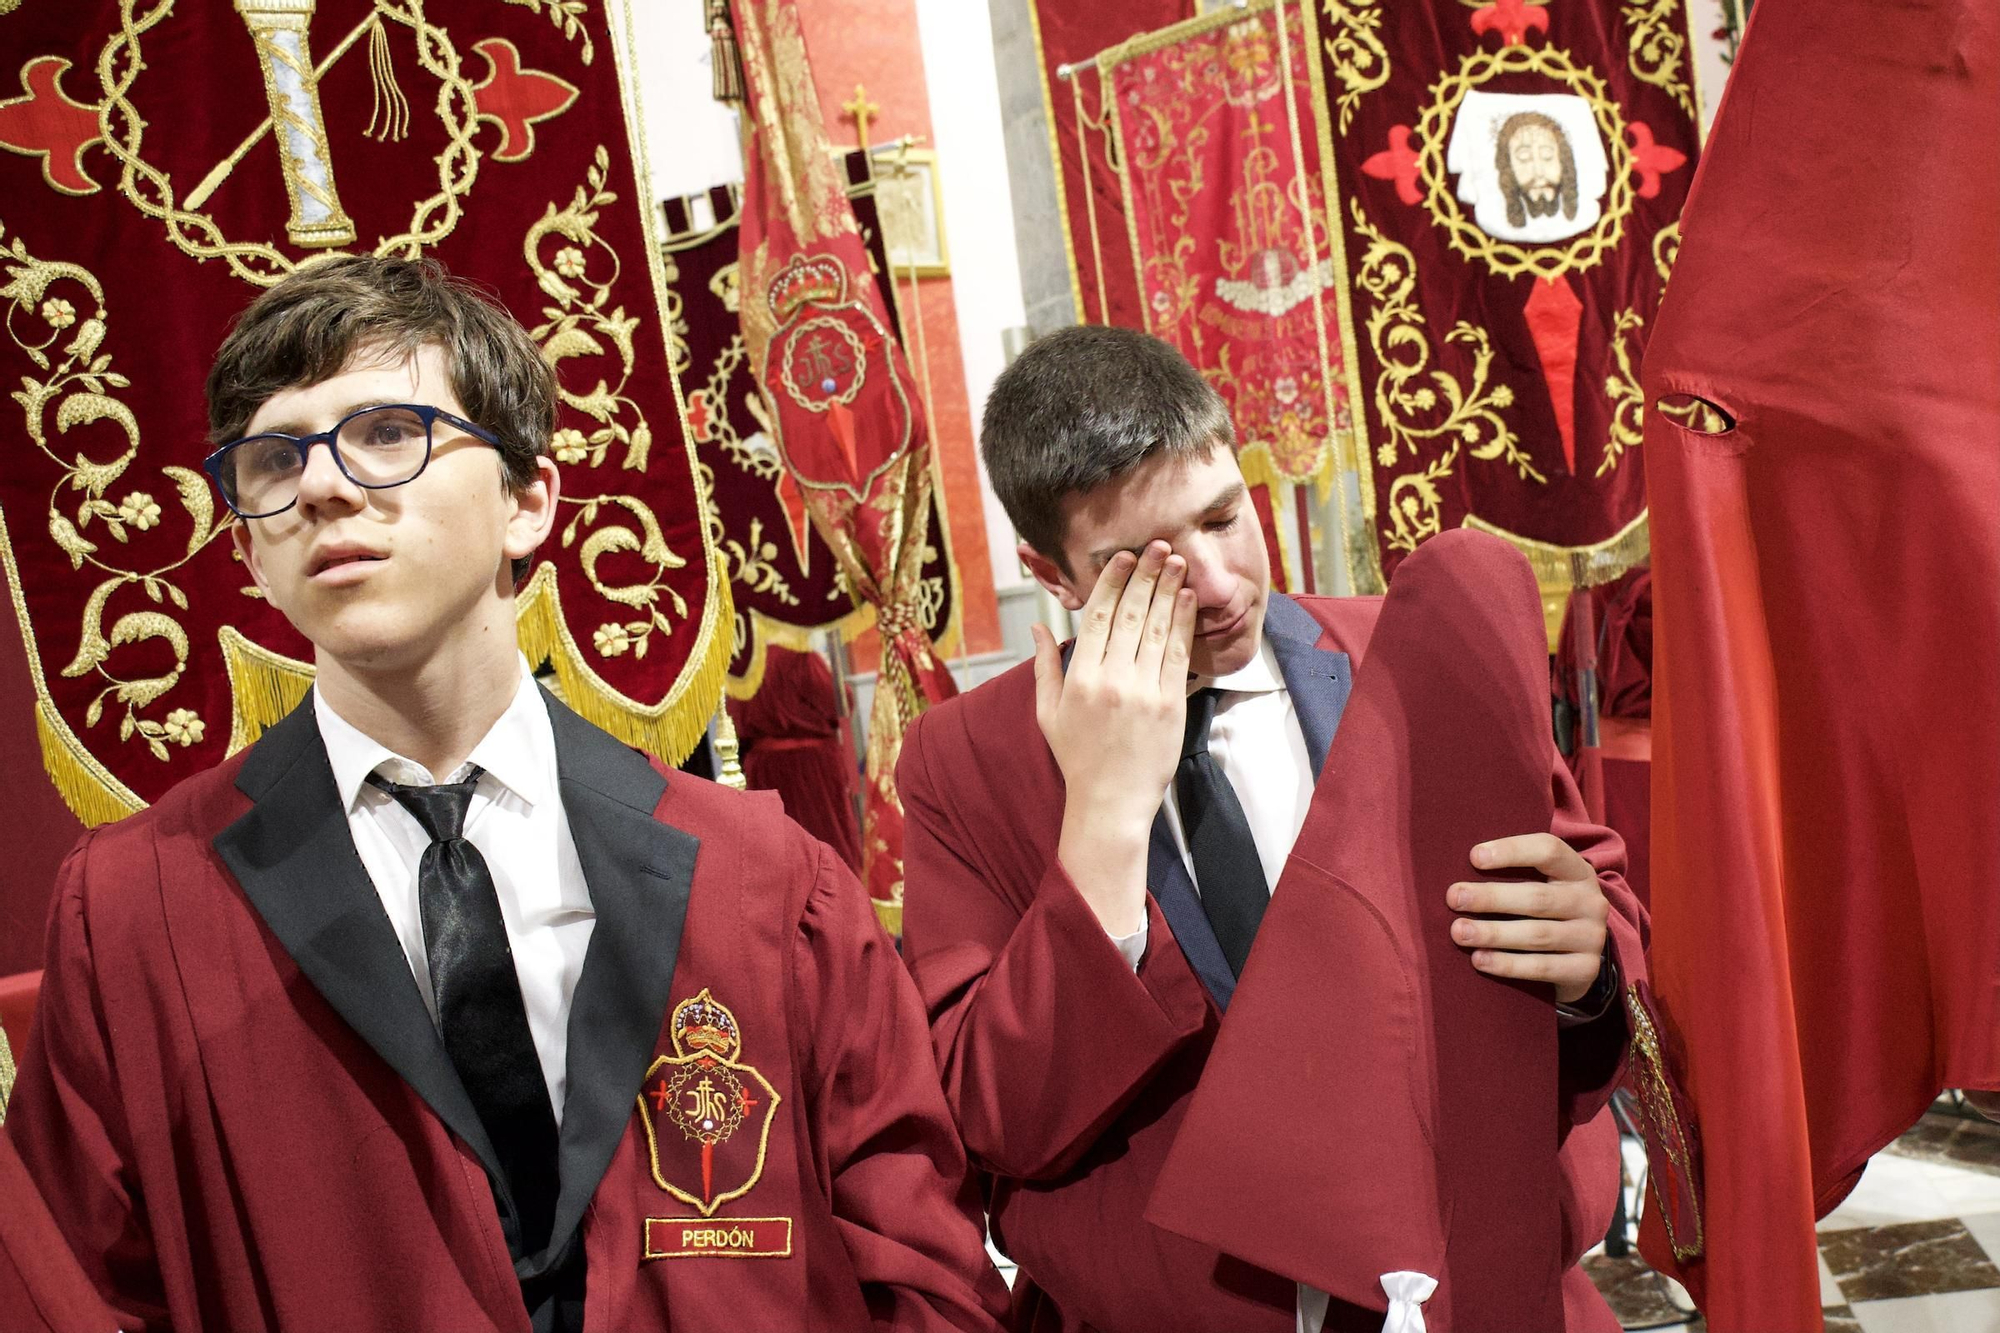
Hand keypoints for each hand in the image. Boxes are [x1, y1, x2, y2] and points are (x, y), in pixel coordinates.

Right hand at [1030, 542, 1194, 934]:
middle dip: (1145, 575)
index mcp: (1079, 679)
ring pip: (1156, 628)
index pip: (1096, 617)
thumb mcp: (1048, 712)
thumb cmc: (1077, 757)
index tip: (1122, 558)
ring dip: (1168, 590)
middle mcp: (1111, 680)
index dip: (1111, 583)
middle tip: (1157, 546)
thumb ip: (1045, 666)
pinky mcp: (1171, 704)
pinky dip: (1183, 623)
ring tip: (1177, 561)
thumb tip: (1037, 628)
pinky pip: (1178, 654)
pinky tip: (1187, 599)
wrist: (1110, 802)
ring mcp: (1143, 691)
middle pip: (1129, 614)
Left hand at [1446, 833, 1609, 1005]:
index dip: (1512, 851)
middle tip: (1454, 898)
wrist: (1580, 956)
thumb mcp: (1542, 883)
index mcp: (1577, 871)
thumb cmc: (1546, 909)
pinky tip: (1479, 959)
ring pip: (1537, 935)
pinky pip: (1542, 967)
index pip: (1549, 851)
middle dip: (1491, 897)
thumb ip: (1512, 873)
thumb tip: (1462, 876)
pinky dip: (1508, 964)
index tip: (1474, 857)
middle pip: (1537, 897)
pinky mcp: (1585, 969)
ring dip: (1494, 933)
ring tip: (1459, 931)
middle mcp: (1590, 902)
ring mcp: (1591, 937)